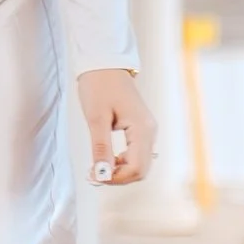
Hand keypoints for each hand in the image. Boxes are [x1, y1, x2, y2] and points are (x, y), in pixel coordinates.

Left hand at [77, 67, 154, 188]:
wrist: (104, 65)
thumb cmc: (99, 86)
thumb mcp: (96, 118)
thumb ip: (101, 148)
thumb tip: (102, 174)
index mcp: (142, 129)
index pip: (137, 168)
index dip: (116, 178)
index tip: (95, 176)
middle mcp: (150, 132)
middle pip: (141, 170)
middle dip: (118, 177)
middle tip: (94, 174)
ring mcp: (147, 131)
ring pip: (139, 164)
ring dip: (120, 171)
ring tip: (97, 166)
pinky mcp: (141, 130)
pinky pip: (136, 154)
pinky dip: (122, 162)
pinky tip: (106, 158)